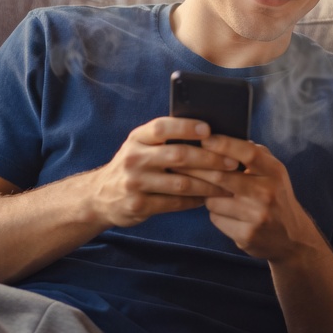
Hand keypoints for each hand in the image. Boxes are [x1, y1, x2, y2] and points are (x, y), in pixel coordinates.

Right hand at [89, 117, 238, 227]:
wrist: (100, 196)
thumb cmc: (134, 165)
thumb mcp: (141, 146)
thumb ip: (165, 139)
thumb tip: (209, 133)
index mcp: (137, 138)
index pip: (163, 127)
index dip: (186, 127)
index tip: (209, 130)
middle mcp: (134, 157)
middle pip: (179, 156)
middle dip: (210, 159)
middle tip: (232, 163)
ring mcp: (135, 182)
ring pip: (181, 183)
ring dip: (208, 184)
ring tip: (228, 185)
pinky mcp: (138, 205)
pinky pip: (174, 203)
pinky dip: (194, 201)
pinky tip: (207, 199)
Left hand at [178, 136, 323, 261]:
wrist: (292, 238)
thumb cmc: (276, 197)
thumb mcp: (274, 172)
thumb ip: (254, 154)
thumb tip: (222, 137)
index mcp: (274, 172)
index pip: (248, 153)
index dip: (224, 144)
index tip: (204, 139)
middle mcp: (267, 193)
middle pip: (221, 176)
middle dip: (197, 169)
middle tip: (179, 162)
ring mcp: (257, 216)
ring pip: (213, 200)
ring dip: (208, 196)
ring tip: (218, 196)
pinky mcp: (246, 235)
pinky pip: (216, 218)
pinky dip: (216, 214)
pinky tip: (228, 214)